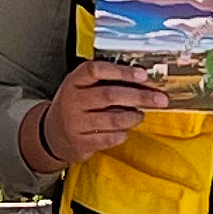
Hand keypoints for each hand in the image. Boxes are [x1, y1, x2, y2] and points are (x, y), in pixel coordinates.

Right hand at [28, 60, 162, 170]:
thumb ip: (104, 81)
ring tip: (140, 115)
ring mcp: (75, 123)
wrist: (52, 134)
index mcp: (73, 81)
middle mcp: (72, 101)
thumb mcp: (80, 87)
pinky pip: (110, 138)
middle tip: (160, 99)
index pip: (95, 70)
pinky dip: (123, 133)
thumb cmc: (75, 106)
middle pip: (110, 95)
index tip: (142, 74)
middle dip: (140, 96)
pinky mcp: (81, 143)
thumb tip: (143, 80)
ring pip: (113, 119)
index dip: (121, 72)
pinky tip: (125, 129)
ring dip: (133, 117)